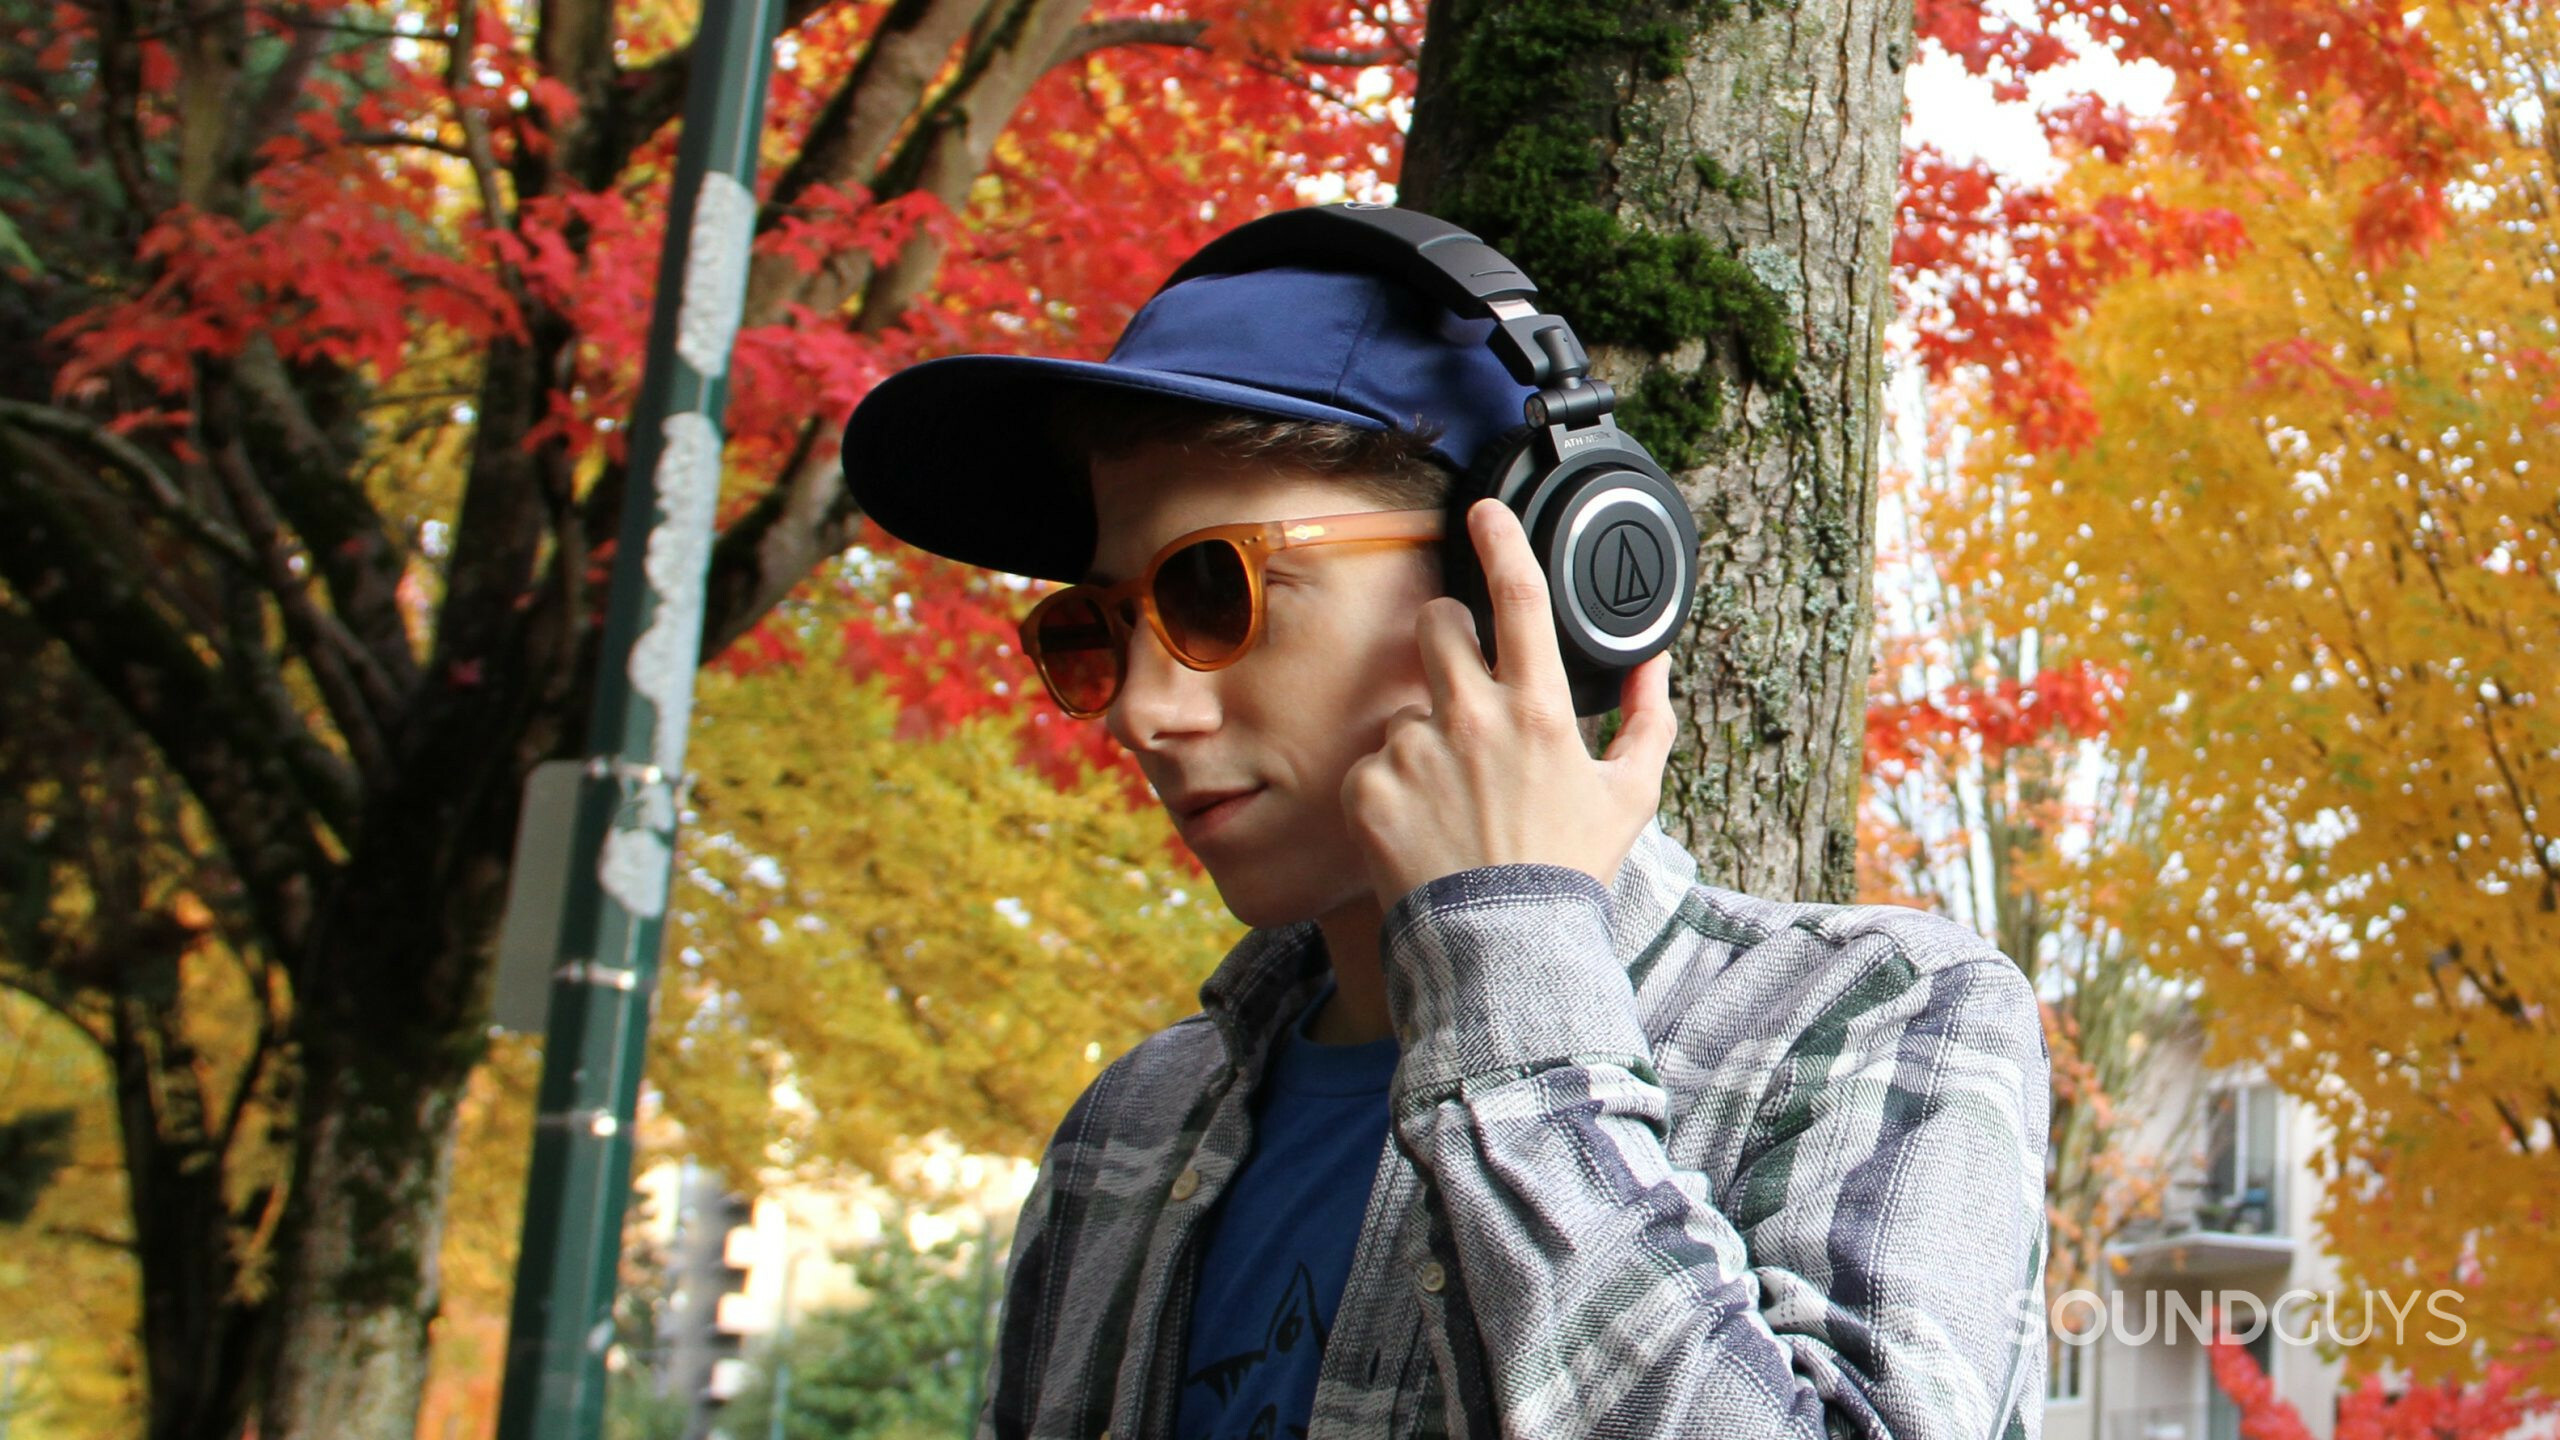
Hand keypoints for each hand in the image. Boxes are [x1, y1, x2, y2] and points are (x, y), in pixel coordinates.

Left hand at [1341, 497, 1677, 911]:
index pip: (1518, 596)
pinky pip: (1374, 762)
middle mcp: (1469, 717)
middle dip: (1445, 636)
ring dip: (1424, 731)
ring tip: (1453, 794)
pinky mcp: (1368, 788)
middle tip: (1462, 683)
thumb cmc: (1568, 870)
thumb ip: (1646, 717)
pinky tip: (1424, 825)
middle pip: (1436, 624)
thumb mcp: (1630, 794)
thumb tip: (1652, 661)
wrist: (1503, 947)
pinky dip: (1393, 786)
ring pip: (1405, 704)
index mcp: (1536, 709)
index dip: (1500, 539)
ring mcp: (1413, 751)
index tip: (1483, 510)